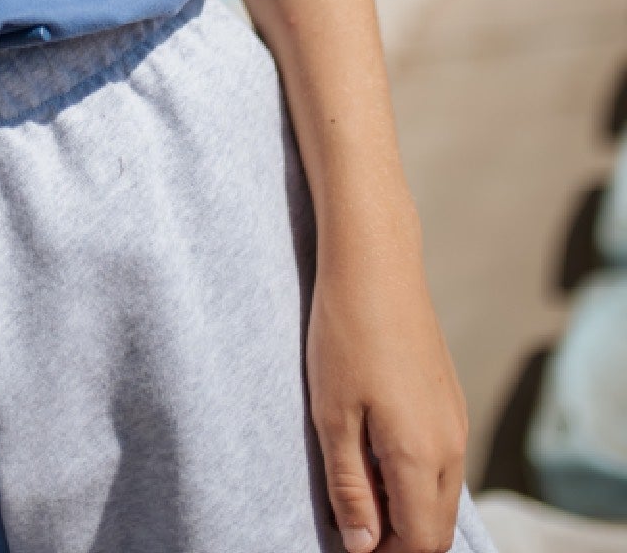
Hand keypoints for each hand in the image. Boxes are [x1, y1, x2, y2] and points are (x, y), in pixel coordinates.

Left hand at [306, 231, 467, 552]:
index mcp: (421, 457)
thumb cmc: (346, 332)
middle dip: (400, 541)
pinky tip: (376, 452)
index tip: (350, 545)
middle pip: (436, 528)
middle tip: (352, 526)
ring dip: (408, 509)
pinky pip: (443, 462)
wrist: (376, 263)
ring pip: (442, 496)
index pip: (418, 542)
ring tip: (358, 488)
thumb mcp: (332, 414)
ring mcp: (455, 421)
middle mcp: (451, 446)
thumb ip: (350, 486)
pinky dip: (416, 478)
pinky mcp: (450, 399)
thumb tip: (363, 546)